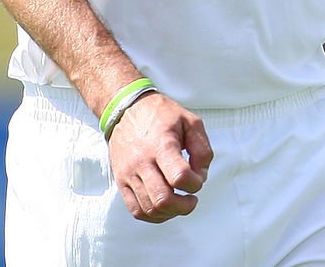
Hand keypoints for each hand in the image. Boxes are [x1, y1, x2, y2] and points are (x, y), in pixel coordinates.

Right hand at [107, 91, 212, 223]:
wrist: (126, 108)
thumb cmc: (160, 114)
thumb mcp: (190, 121)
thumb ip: (202, 149)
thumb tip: (201, 176)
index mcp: (161, 144)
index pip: (180, 177)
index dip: (195, 184)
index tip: (197, 178)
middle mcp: (142, 161)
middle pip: (163, 199)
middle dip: (184, 206)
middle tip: (191, 198)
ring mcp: (129, 173)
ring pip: (149, 209)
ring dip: (170, 213)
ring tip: (179, 202)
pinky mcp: (121, 180)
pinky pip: (136, 210)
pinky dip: (153, 215)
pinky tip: (164, 207)